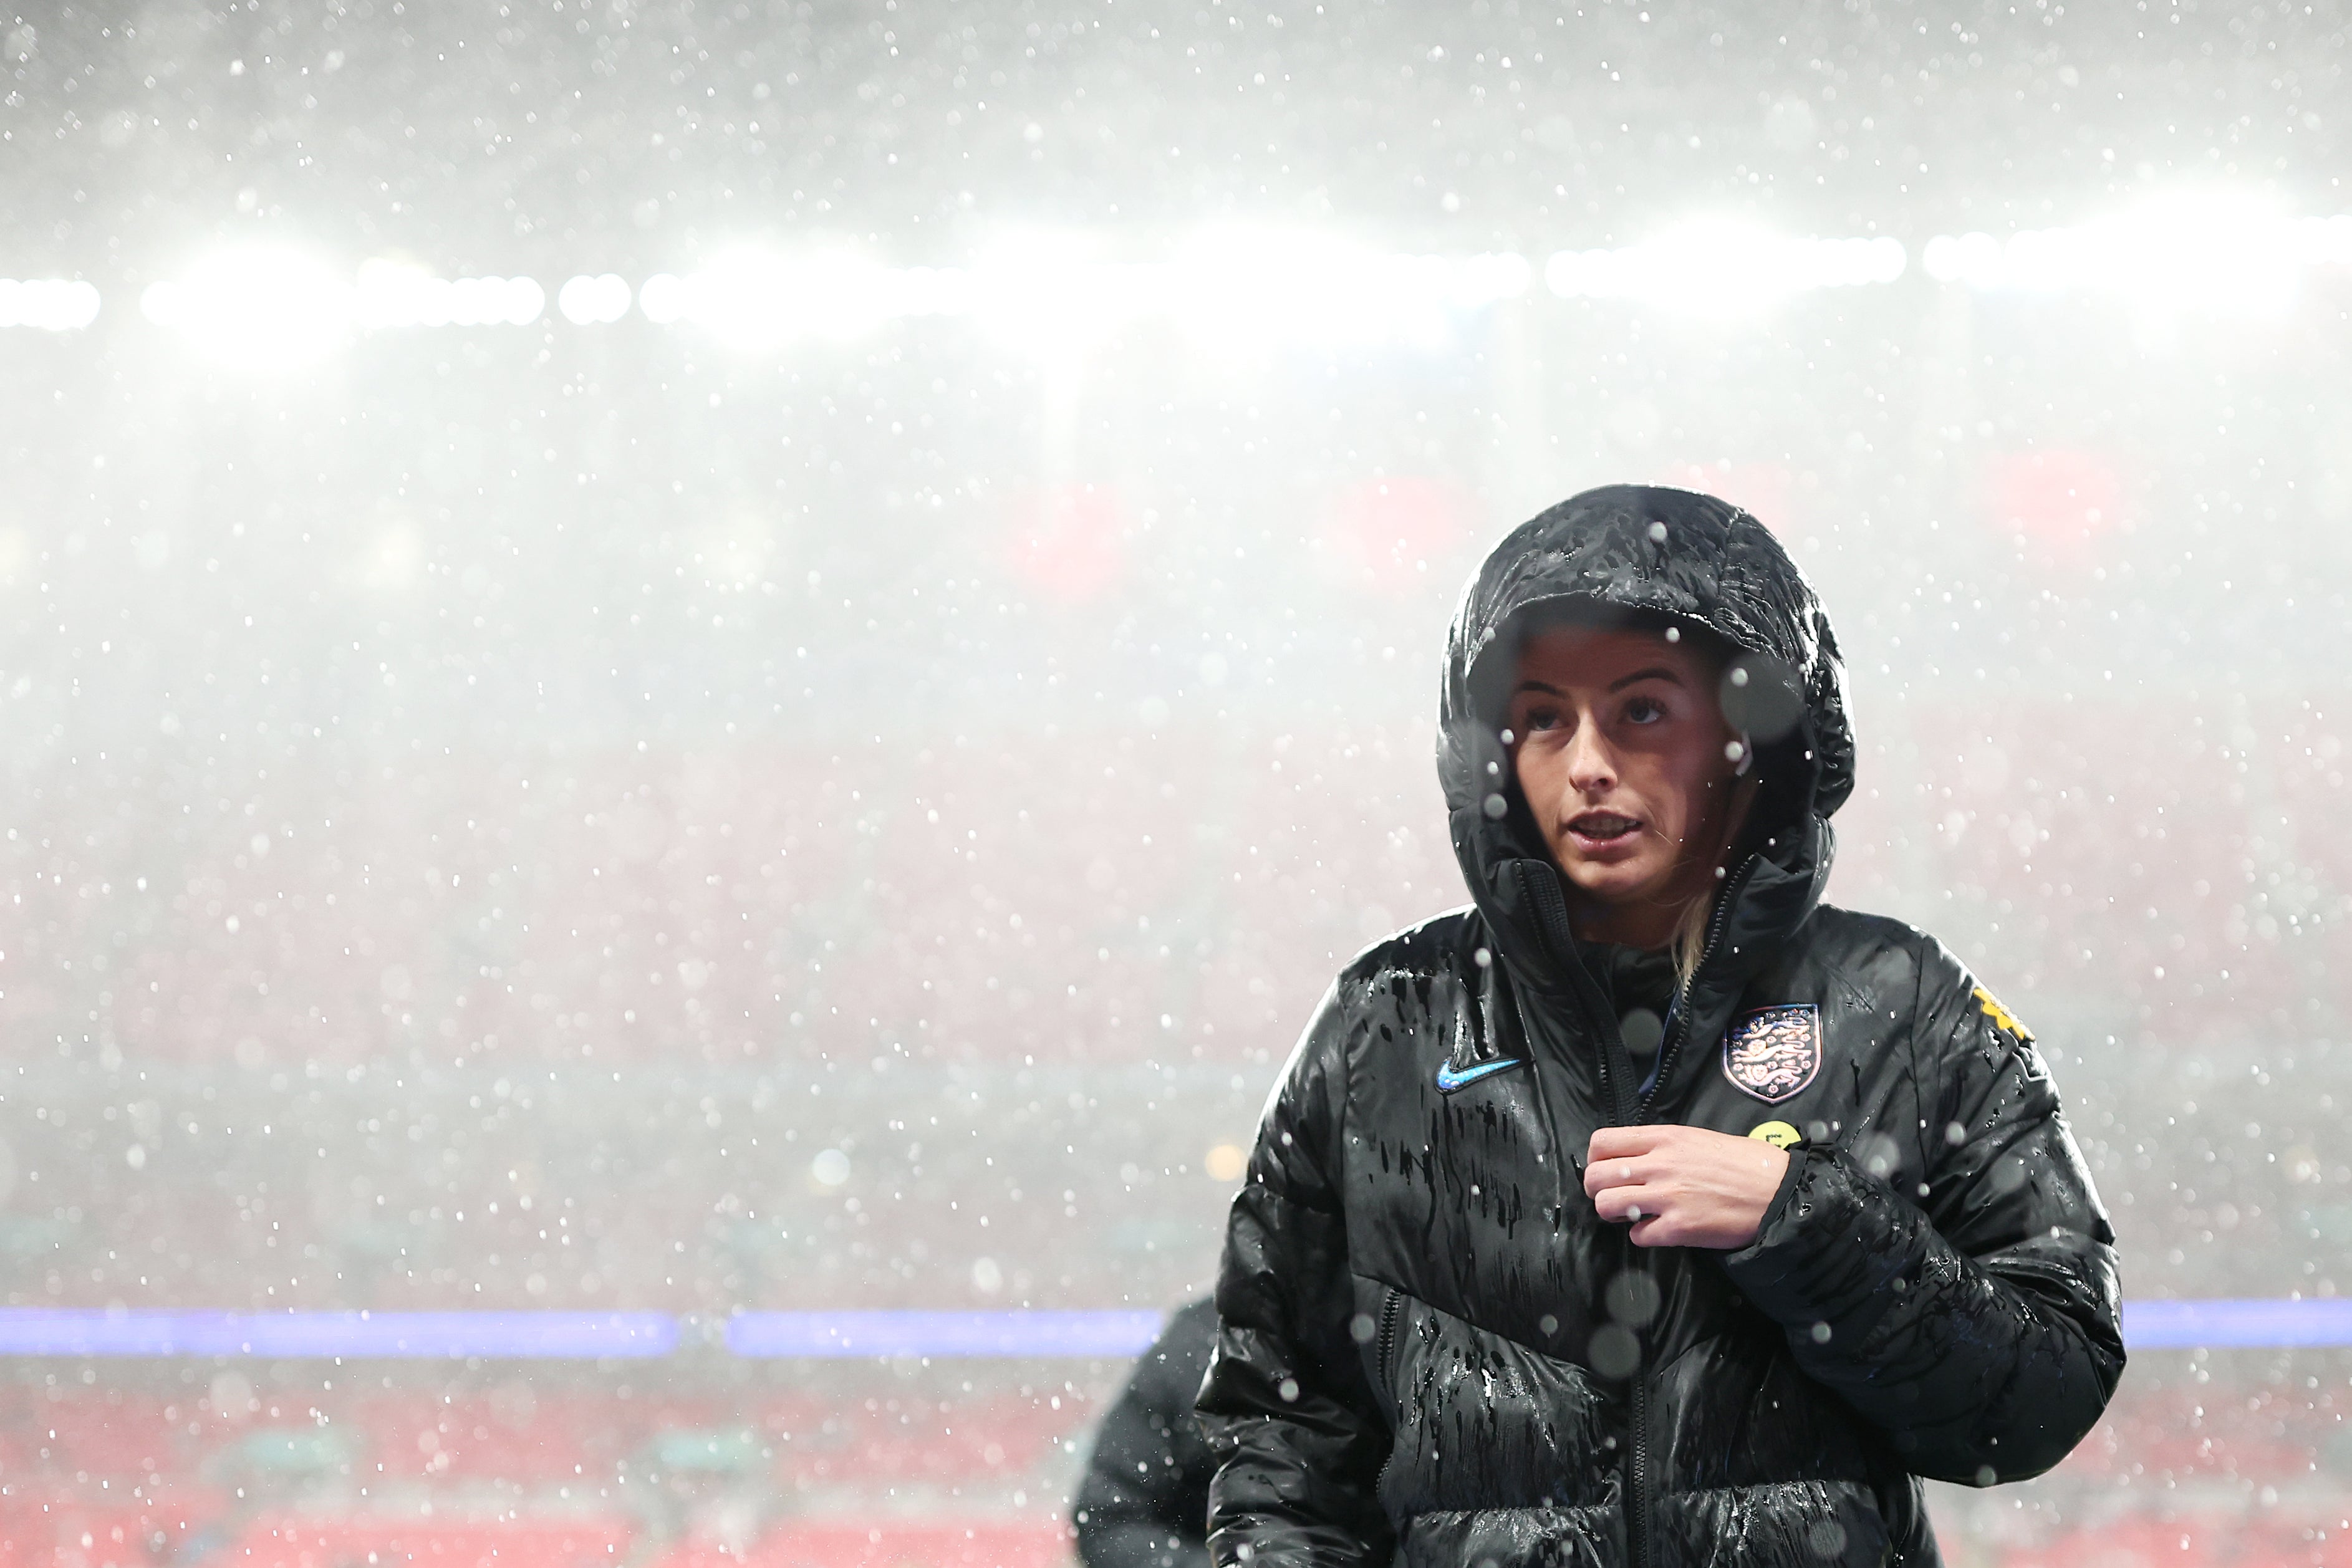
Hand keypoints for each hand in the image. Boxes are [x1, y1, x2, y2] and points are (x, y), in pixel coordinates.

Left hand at [1583, 1124, 1789, 1248]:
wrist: (1780, 1192)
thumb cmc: (1745, 1163)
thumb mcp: (1699, 1138)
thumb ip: (1663, 1146)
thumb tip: (1635, 1158)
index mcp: (1664, 1138)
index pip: (1602, 1142)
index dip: (1595, 1159)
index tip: (1606, 1169)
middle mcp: (1660, 1164)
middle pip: (1595, 1176)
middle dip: (1597, 1189)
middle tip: (1612, 1196)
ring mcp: (1668, 1197)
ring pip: (1606, 1205)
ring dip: (1614, 1214)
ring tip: (1631, 1214)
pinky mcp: (1679, 1228)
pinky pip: (1637, 1235)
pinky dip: (1643, 1235)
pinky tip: (1658, 1230)